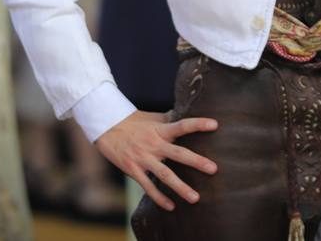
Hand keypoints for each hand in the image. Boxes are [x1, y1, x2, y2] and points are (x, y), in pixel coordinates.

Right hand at [93, 110, 217, 210]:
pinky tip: (171, 206)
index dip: (198, 124)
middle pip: (178, 154)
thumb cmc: (132, 122)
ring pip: (165, 174)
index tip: (215, 125)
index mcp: (159, 130)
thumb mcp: (151, 118)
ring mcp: (143, 158)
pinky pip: (148, 186)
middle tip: (213, 169)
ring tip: (195, 198)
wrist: (105, 126)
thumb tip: (187, 114)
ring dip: (180, 187)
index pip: (182, 125)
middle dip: (196, 162)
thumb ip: (169, 120)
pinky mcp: (132, 169)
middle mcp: (153, 144)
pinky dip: (159, 197)